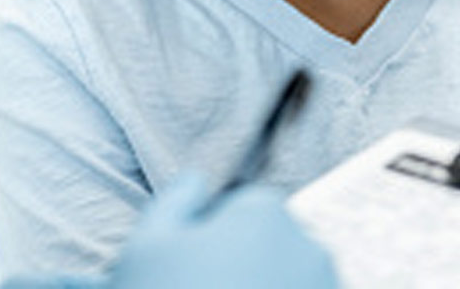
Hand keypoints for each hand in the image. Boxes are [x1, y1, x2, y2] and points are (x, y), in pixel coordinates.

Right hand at [108, 171, 338, 288]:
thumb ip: (178, 196)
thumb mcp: (148, 243)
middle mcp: (311, 251)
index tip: (194, 270)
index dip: (215, 234)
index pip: (246, 207)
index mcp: (267, 214)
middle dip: (249, 266)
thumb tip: (199, 181)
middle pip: (275, 246)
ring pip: (294, 284)